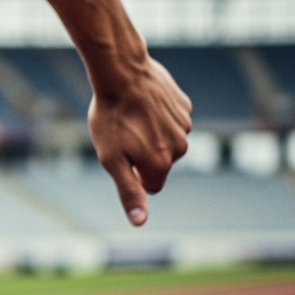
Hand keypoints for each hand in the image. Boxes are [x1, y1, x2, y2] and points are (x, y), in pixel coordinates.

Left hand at [88, 56, 192, 226]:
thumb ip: (128, 191)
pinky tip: (143, 102)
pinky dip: (158, 114)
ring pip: (165, 140)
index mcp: (162, 164)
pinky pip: (170, 118)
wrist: (122, 72)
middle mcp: (180, 147)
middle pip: (159, 162)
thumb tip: (140, 222)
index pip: (150, 186)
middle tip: (123, 132)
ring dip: (150, 132)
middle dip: (142, 153)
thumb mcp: (111, 159)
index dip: (131, 173)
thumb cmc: (111, 117)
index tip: (119, 154)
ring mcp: (184, 124)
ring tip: (132, 115)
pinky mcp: (184, 106)